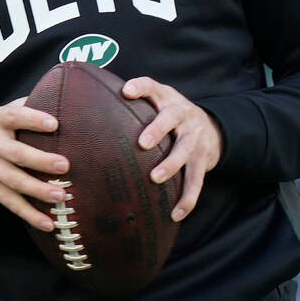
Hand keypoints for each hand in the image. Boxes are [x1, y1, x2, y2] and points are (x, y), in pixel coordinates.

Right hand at [0, 97, 70, 231]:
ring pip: (14, 181)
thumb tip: (58, 97)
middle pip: (16, 153)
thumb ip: (24, 107)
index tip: (54, 124)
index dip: (33, 119)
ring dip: (37, 191)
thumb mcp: (0, 115)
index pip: (14, 116)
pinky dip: (29, 214)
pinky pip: (10, 202)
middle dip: (40, 161)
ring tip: (60, 196)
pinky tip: (47, 223)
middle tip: (64, 166)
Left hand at [123, 77, 223, 221]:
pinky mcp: (203, 159)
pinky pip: (197, 179)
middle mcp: (183, 114)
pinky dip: (187, 198)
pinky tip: (175, 213)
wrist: (211, 126)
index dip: (140, 87)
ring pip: (185, 149)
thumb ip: (132, 105)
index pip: (152, 86)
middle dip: (158, 129)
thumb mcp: (157, 102)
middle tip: (142, 144)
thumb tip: (88, 113)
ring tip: (156, 178)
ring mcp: (195, 137)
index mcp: (166, 98)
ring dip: (171, 164)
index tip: (126, 91)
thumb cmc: (169, 115)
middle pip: (172, 118)